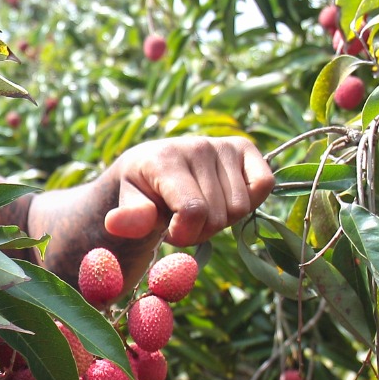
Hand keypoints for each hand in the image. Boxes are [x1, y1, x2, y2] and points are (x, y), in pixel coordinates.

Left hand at [103, 136, 273, 246]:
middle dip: (200, 230)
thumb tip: (114, 223)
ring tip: (199, 210)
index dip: (185, 234)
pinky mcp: (245, 148)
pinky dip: (249, 202)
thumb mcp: (128, 206)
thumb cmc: (140, 192)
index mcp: (165, 159)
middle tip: (181, 221)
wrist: (152, 168)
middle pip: (219, 215)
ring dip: (221, 221)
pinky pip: (264, 185)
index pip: (194, 210)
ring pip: (241, 208)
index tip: (169, 233)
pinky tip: (224, 199)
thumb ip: (129, 217)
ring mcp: (223, 145)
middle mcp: (197, 146)